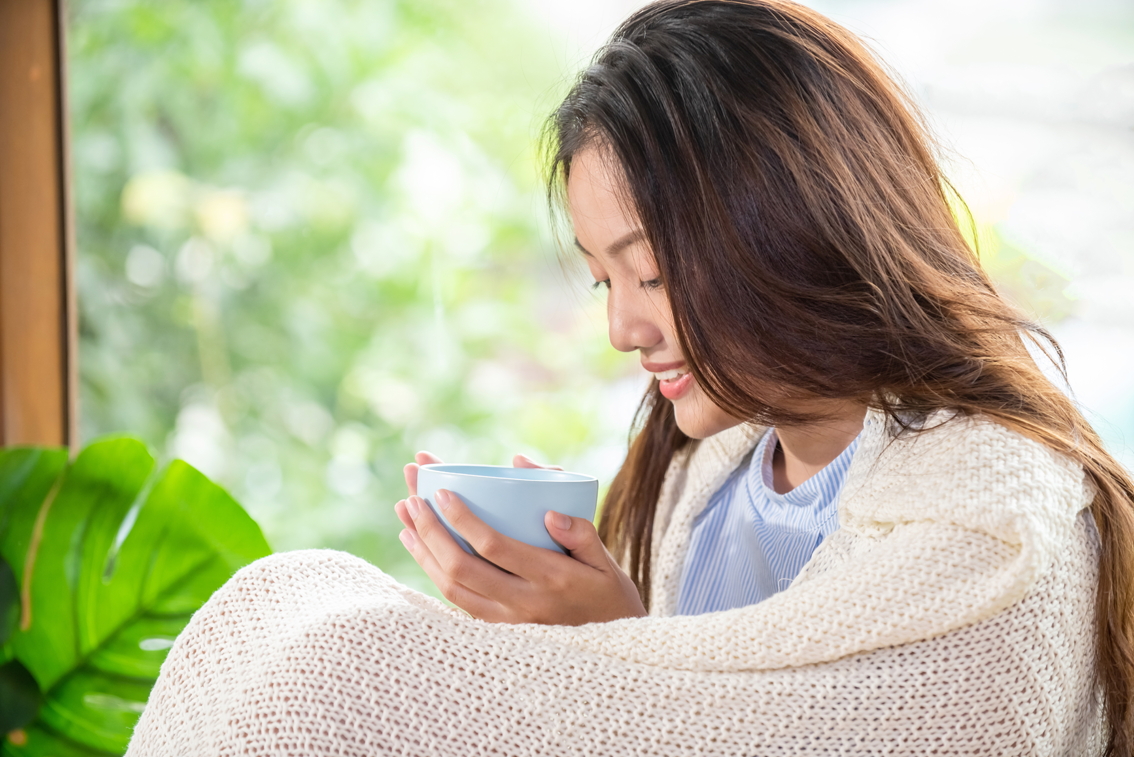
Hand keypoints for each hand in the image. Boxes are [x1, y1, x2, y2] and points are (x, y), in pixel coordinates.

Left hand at [395, 452, 646, 624]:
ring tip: (405, 519)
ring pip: (452, 588)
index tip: (441, 491)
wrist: (613, 653)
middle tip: (412, 498)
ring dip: (423, 552)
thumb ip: (581, 532)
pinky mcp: (498, 633)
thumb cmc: (610, 598)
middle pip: (461, 567)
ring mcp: (507, 623)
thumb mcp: (606, 563)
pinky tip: (423, 550)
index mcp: (550, 579)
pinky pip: (457, 604)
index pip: (494, 546)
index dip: (462, 519)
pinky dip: (434, 574)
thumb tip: (548, 508)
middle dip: (430, 530)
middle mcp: (523, 604)